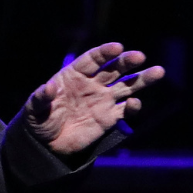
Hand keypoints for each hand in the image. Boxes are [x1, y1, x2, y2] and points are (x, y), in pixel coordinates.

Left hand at [24, 42, 164, 155]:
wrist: (46, 144)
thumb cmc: (38, 120)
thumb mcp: (34, 109)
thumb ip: (41, 98)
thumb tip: (49, 87)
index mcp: (73, 75)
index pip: (92, 59)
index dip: (104, 52)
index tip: (117, 47)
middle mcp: (91, 84)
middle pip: (113, 69)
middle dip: (126, 62)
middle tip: (140, 56)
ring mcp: (102, 100)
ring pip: (126, 86)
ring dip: (141, 79)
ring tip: (158, 71)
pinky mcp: (109, 118)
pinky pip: (125, 110)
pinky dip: (133, 106)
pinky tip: (135, 103)